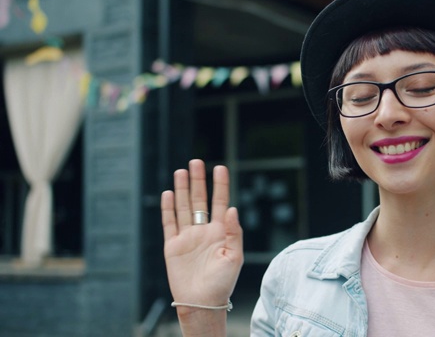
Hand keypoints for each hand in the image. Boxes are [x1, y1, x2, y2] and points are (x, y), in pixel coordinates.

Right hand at [161, 160, 243, 313]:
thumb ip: (234, 232)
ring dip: (182, 189)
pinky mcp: (173, 246)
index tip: (220, 167)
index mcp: (221, 232)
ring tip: (182, 171)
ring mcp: (187, 237)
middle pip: (200, 200)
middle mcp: (204, 231)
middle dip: (199, 181)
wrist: (202, 303)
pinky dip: (168, 208)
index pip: (221, 202)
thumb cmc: (222, 283)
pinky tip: (169, 193)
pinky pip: (170, 223)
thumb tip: (233, 208)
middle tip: (197, 161)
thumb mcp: (235, 257)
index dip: (220, 185)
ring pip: (183, 207)